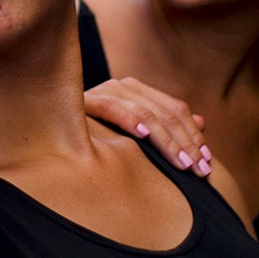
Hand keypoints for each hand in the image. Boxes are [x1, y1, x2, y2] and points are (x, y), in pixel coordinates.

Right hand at [84, 78, 210, 176]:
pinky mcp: (86, 101)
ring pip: (147, 113)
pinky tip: (145, 136)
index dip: (194, 135)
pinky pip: (114, 108)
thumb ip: (168, 126)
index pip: (175, 109)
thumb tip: (202, 122)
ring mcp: (105, 91)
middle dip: (186, 143)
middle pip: (166, 112)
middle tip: (200, 170)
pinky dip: (131, 120)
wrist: (49, 133)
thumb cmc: (97, 139)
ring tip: (182, 164)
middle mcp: (123, 86)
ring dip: (168, 141)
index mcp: (137, 92)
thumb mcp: (137, 134)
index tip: (208, 162)